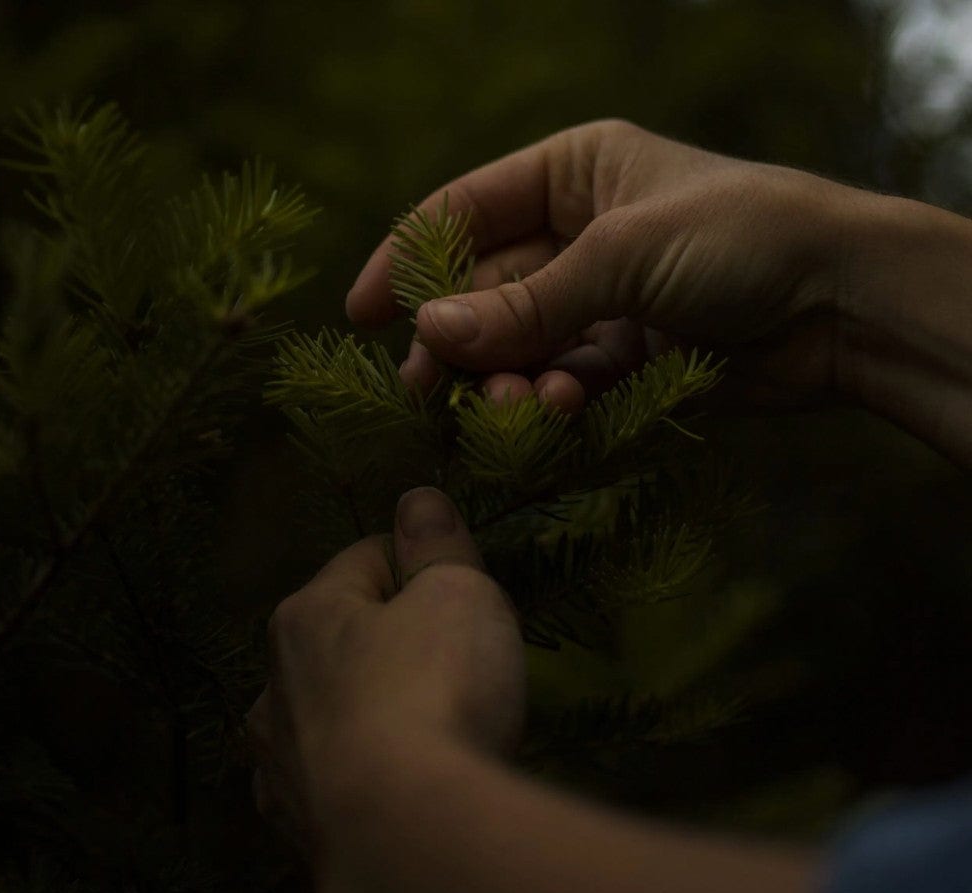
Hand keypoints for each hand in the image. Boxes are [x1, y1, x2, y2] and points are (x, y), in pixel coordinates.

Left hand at [246, 487, 524, 849]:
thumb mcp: (456, 593)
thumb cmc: (435, 691)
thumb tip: (417, 499)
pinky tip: (395, 790)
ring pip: (327, 715)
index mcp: (306, 617)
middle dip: (391, 641)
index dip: (421, 564)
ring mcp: (279, 766)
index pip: (366, 559)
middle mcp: (276, 687)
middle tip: (455, 663)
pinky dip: (359, 778)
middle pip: (341, 640)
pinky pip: (330, 785)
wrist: (409, 838)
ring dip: (366, 712)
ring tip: (426, 732)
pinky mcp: (298, 833)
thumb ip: (436, 542)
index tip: (463, 589)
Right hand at [346, 118, 861, 413]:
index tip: (359, 313)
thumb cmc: (739, 238)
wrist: (842, 304)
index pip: (464, 211)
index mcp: (573, 173)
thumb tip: (428, 334)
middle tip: (427, 388)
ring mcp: (603, 298)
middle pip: (486, 291)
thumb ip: (525, 304)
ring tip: (514, 407)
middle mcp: (580, 233)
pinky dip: (554, 401)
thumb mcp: (622, 258)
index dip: (406, 259)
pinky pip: (566, 380)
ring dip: (508, 379)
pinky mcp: (627, 356)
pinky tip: (561, 410)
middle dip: (458, 340)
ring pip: (522, 345)